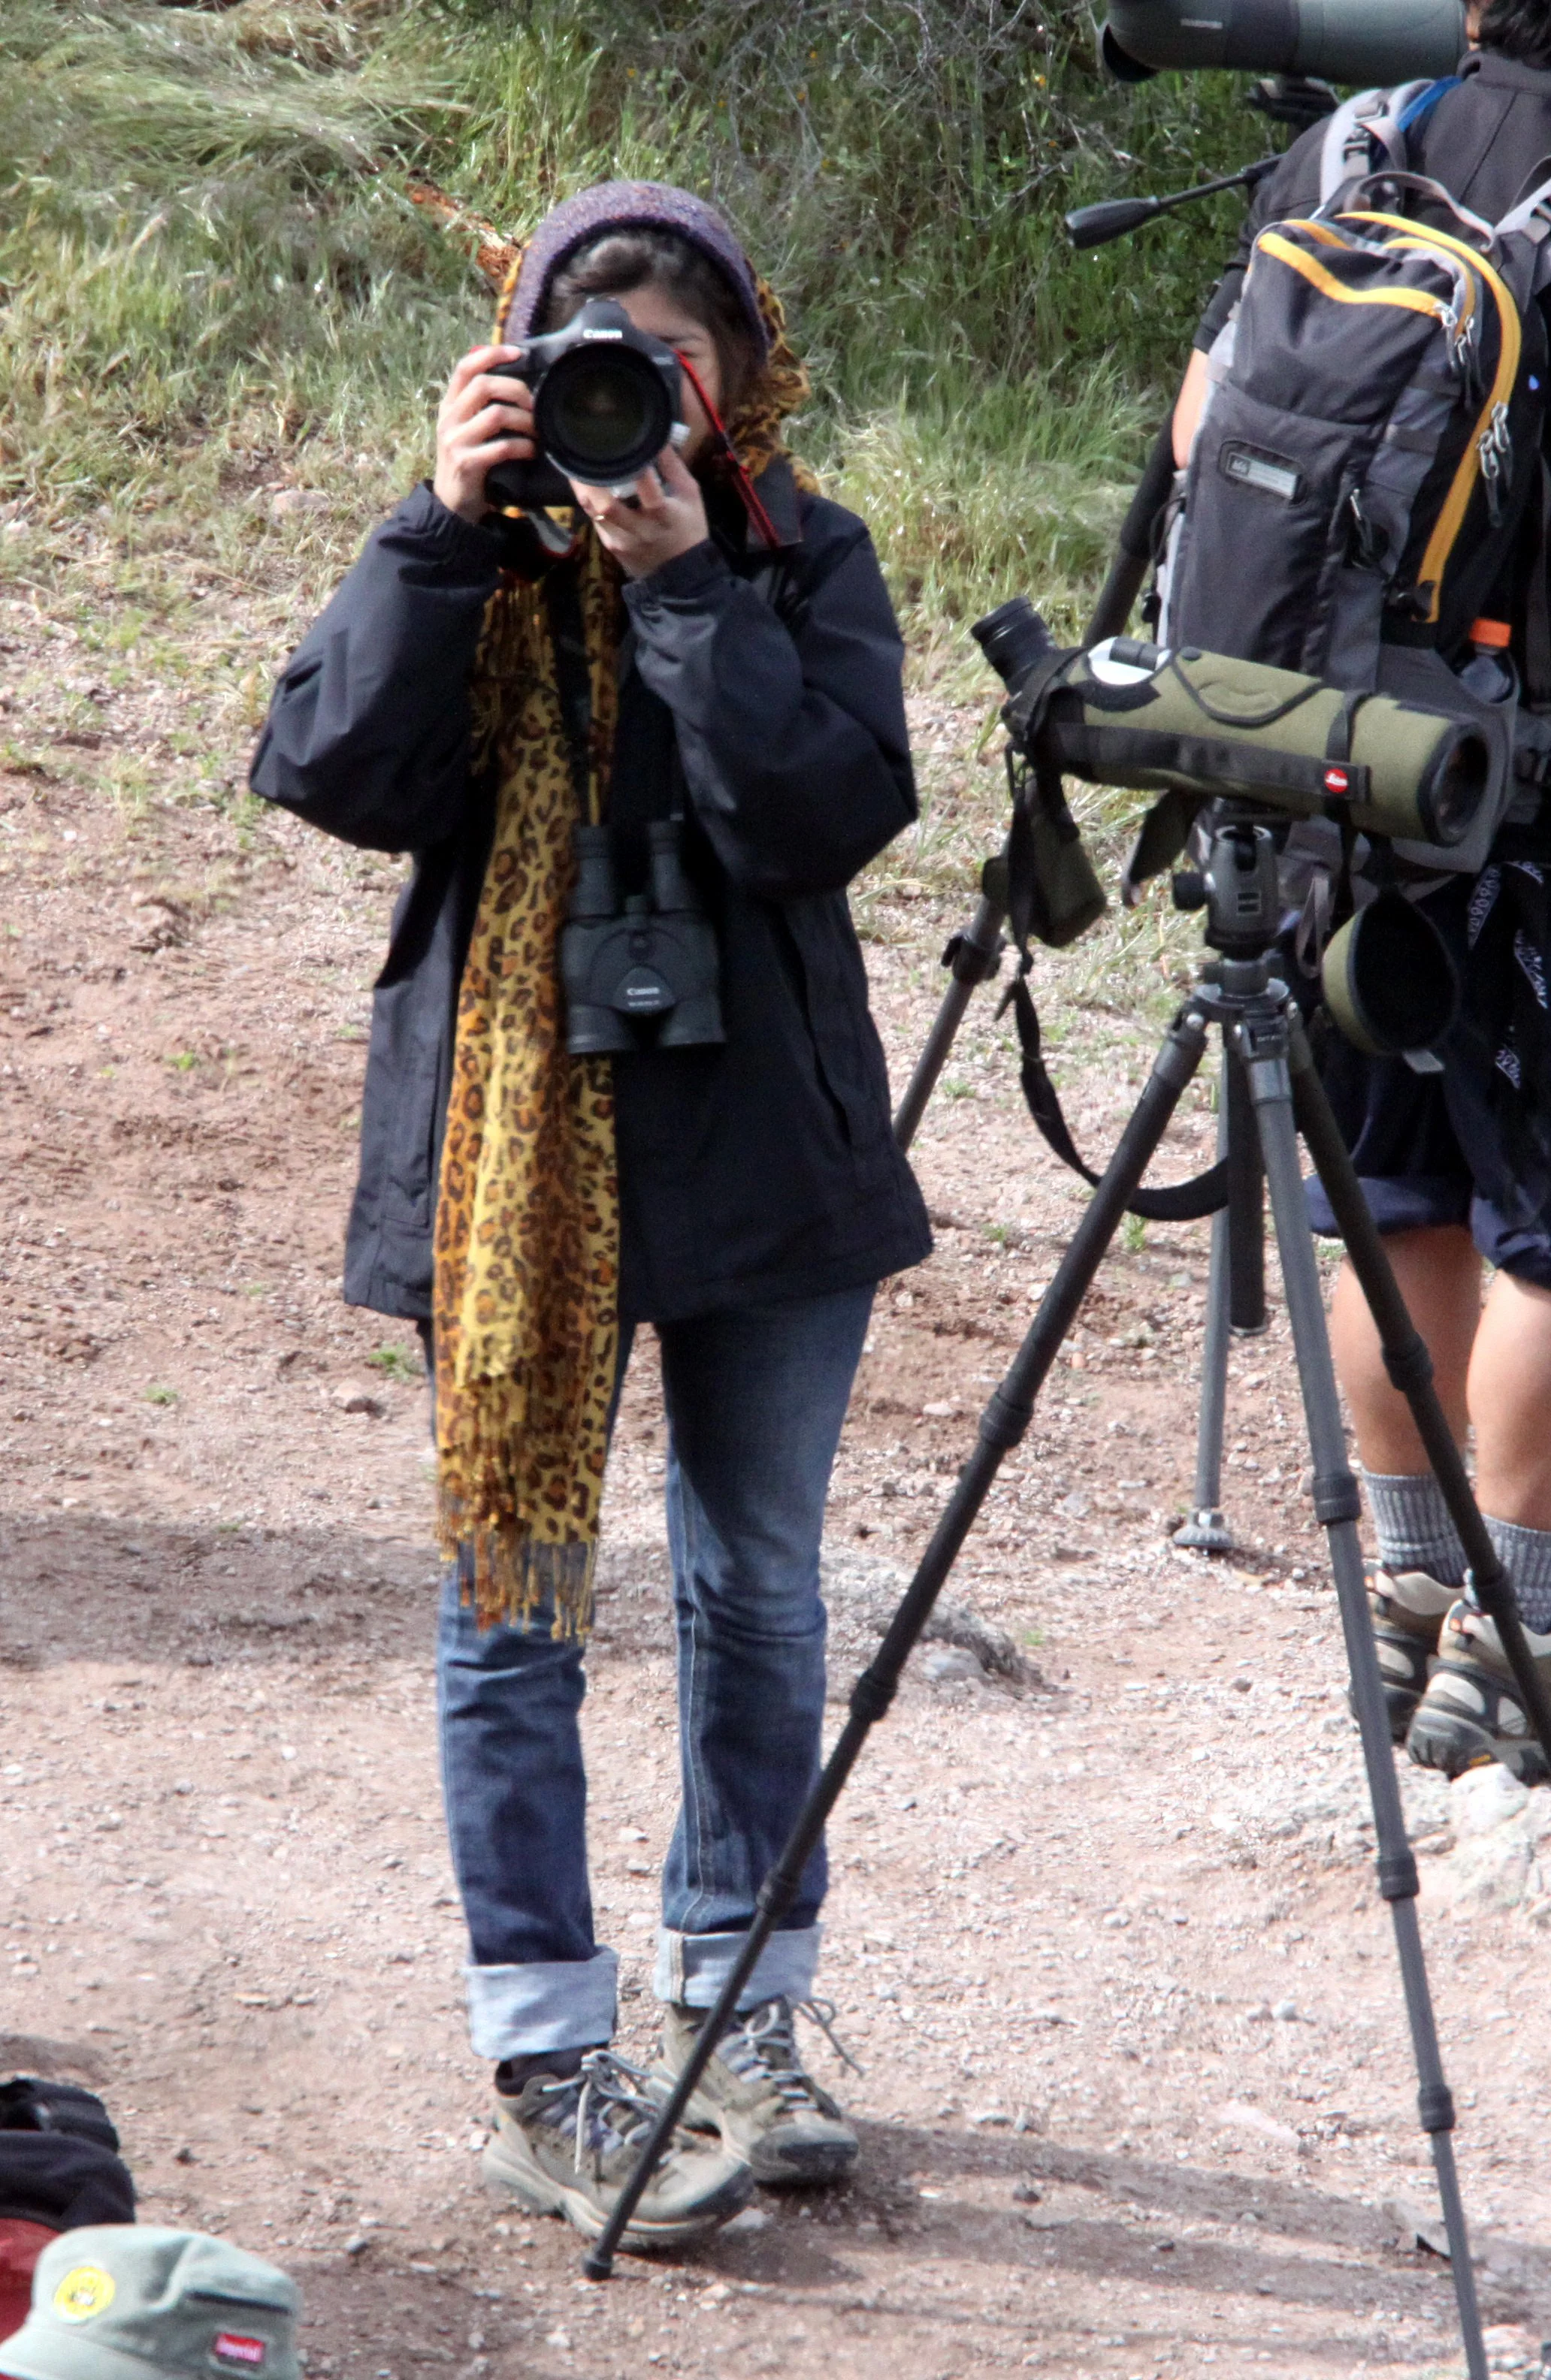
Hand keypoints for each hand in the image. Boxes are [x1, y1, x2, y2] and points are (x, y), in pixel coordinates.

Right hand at [432, 346, 535, 522]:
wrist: (452, 503)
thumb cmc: (468, 460)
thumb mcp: (467, 428)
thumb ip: (480, 405)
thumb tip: (513, 377)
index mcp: (449, 404)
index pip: (465, 367)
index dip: (491, 354)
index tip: (517, 352)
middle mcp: (449, 418)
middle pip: (484, 385)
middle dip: (516, 390)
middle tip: (534, 405)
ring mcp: (455, 440)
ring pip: (496, 415)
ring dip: (524, 421)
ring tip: (536, 431)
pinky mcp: (466, 463)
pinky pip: (502, 447)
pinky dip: (522, 447)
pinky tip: (531, 451)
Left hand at [568, 442, 709, 578]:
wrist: (681, 575)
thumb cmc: (688, 528)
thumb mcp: (690, 495)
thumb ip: (673, 466)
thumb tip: (658, 437)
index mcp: (662, 515)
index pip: (647, 489)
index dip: (636, 468)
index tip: (624, 445)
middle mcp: (639, 530)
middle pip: (605, 505)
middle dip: (591, 479)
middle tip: (583, 453)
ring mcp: (621, 541)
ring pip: (592, 512)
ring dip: (582, 488)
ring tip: (577, 463)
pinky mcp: (611, 547)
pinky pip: (594, 519)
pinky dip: (590, 501)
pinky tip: (587, 484)